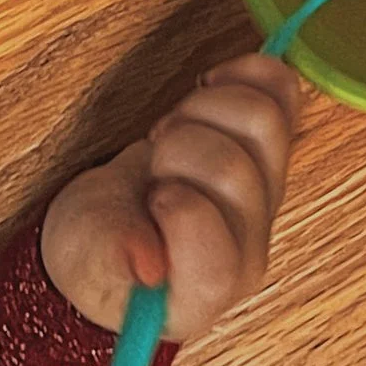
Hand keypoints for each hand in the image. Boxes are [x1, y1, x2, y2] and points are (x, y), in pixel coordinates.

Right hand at [41, 57, 301, 345]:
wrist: (116, 215)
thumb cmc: (96, 244)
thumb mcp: (83, 256)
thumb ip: (111, 257)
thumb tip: (145, 265)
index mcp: (201, 293)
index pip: (217, 258)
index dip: (182, 212)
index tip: (152, 195)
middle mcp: (248, 245)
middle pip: (234, 172)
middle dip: (179, 150)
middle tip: (154, 161)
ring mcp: (268, 191)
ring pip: (263, 123)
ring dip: (208, 108)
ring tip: (173, 128)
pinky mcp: (273, 145)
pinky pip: (283, 92)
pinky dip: (248, 73)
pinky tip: (211, 81)